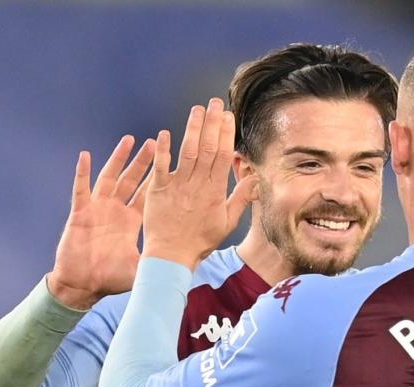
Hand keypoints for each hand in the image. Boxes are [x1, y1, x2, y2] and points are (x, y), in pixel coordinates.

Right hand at [48, 135, 154, 308]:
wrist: (82, 286)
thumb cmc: (110, 279)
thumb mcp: (142, 266)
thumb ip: (160, 258)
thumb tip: (187, 260)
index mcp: (132, 221)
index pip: (147, 194)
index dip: (157, 178)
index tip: (169, 162)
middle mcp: (116, 211)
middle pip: (131, 180)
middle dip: (142, 162)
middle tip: (155, 141)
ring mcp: (97, 209)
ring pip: (110, 177)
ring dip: (118, 158)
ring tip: (128, 140)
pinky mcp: (80, 213)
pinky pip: (81, 189)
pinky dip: (82, 172)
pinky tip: (86, 155)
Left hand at [141, 98, 257, 268]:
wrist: (172, 256)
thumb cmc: (200, 241)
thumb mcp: (227, 223)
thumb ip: (240, 199)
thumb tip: (255, 179)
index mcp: (215, 191)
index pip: (222, 155)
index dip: (226, 133)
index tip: (227, 115)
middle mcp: (198, 185)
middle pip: (207, 148)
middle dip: (211, 123)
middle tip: (213, 103)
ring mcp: (178, 186)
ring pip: (188, 152)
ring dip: (192, 129)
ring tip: (196, 110)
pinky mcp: (158, 191)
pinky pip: (161, 167)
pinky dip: (163, 150)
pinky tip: (165, 133)